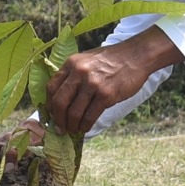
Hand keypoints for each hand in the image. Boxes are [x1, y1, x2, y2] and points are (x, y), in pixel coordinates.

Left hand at [44, 28, 184, 134]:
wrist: (135, 56)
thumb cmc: (110, 60)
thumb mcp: (86, 60)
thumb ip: (72, 75)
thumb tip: (60, 100)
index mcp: (71, 64)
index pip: (51, 88)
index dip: (49, 105)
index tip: (51, 115)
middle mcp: (79, 73)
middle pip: (59, 102)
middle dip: (58, 119)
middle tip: (60, 128)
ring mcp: (93, 84)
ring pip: (74, 112)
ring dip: (71, 125)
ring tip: (73, 130)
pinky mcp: (106, 95)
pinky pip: (90, 116)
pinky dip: (85, 125)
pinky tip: (85, 128)